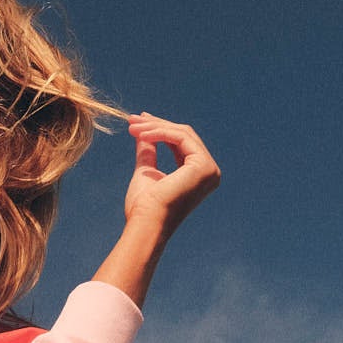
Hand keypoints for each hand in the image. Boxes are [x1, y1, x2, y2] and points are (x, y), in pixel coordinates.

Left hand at [124, 113, 221, 237]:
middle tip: (133, 119)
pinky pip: (180, 138)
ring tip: (133, 127)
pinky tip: (141, 134)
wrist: (146, 223)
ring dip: (155, 127)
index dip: (160, 129)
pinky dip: (160, 132)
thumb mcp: (147, 172)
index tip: (138, 122)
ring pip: (182, 134)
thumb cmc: (144, 207)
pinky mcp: (203, 165)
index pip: (182, 143)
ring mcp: (209, 169)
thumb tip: (142, 133)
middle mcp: (210, 172)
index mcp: (199, 175)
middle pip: (184, 136)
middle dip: (156, 124)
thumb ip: (149, 152)